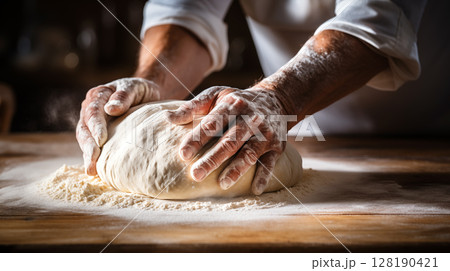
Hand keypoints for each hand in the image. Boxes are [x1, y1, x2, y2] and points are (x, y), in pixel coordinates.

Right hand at [76, 77, 159, 174]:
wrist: (146, 94)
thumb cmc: (140, 90)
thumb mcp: (135, 87)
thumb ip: (124, 96)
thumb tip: (111, 109)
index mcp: (98, 96)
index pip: (93, 111)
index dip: (96, 126)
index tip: (101, 139)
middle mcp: (91, 109)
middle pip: (84, 128)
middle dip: (88, 145)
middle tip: (92, 160)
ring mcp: (93, 124)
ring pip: (85, 139)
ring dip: (87, 155)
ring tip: (91, 170)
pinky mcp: (99, 135)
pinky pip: (94, 146)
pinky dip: (94, 158)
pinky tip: (97, 171)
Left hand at [165, 86, 291, 194]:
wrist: (275, 100)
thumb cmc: (237, 100)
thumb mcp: (215, 96)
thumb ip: (192, 107)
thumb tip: (167, 118)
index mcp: (231, 105)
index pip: (212, 124)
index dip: (197, 139)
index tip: (183, 154)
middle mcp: (249, 119)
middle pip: (230, 141)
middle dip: (213, 158)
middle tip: (196, 175)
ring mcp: (264, 133)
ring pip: (250, 153)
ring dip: (237, 168)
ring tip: (222, 183)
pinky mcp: (276, 146)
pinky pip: (270, 162)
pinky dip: (264, 176)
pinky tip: (255, 190)